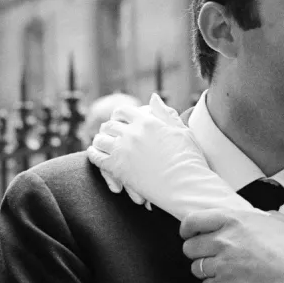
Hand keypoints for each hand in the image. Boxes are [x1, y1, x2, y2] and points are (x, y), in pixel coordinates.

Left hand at [87, 94, 254, 220]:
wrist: (186, 185)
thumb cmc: (190, 159)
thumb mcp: (181, 130)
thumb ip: (164, 113)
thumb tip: (153, 97)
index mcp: (148, 121)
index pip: (124, 111)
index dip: (119, 116)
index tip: (119, 121)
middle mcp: (133, 132)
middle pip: (110, 125)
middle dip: (109, 129)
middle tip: (109, 134)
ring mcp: (123, 149)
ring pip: (101, 139)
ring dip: (101, 141)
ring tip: (102, 145)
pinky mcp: (116, 167)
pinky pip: (96, 157)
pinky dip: (94, 154)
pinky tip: (96, 155)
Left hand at [181, 209, 283, 282]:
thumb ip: (269, 216)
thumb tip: (266, 216)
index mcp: (234, 220)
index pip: (193, 220)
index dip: (188, 229)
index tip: (190, 233)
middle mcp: (223, 241)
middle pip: (190, 247)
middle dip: (197, 252)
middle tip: (210, 255)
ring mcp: (221, 265)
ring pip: (196, 268)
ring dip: (206, 270)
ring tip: (223, 271)